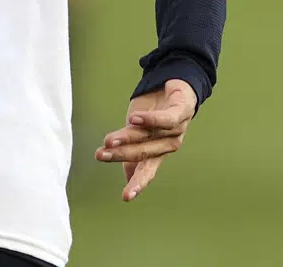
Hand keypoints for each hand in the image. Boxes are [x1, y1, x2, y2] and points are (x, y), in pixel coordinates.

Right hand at [94, 78, 196, 201]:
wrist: (176, 84)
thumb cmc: (155, 111)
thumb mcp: (138, 131)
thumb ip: (133, 151)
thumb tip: (127, 176)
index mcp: (158, 151)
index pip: (146, 170)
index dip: (137, 183)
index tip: (125, 197)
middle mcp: (168, 144)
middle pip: (143, 152)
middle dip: (120, 155)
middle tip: (100, 156)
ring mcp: (177, 129)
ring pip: (149, 136)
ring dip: (128, 138)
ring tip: (109, 140)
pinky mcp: (182, 111)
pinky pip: (166, 119)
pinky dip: (150, 120)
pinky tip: (134, 119)